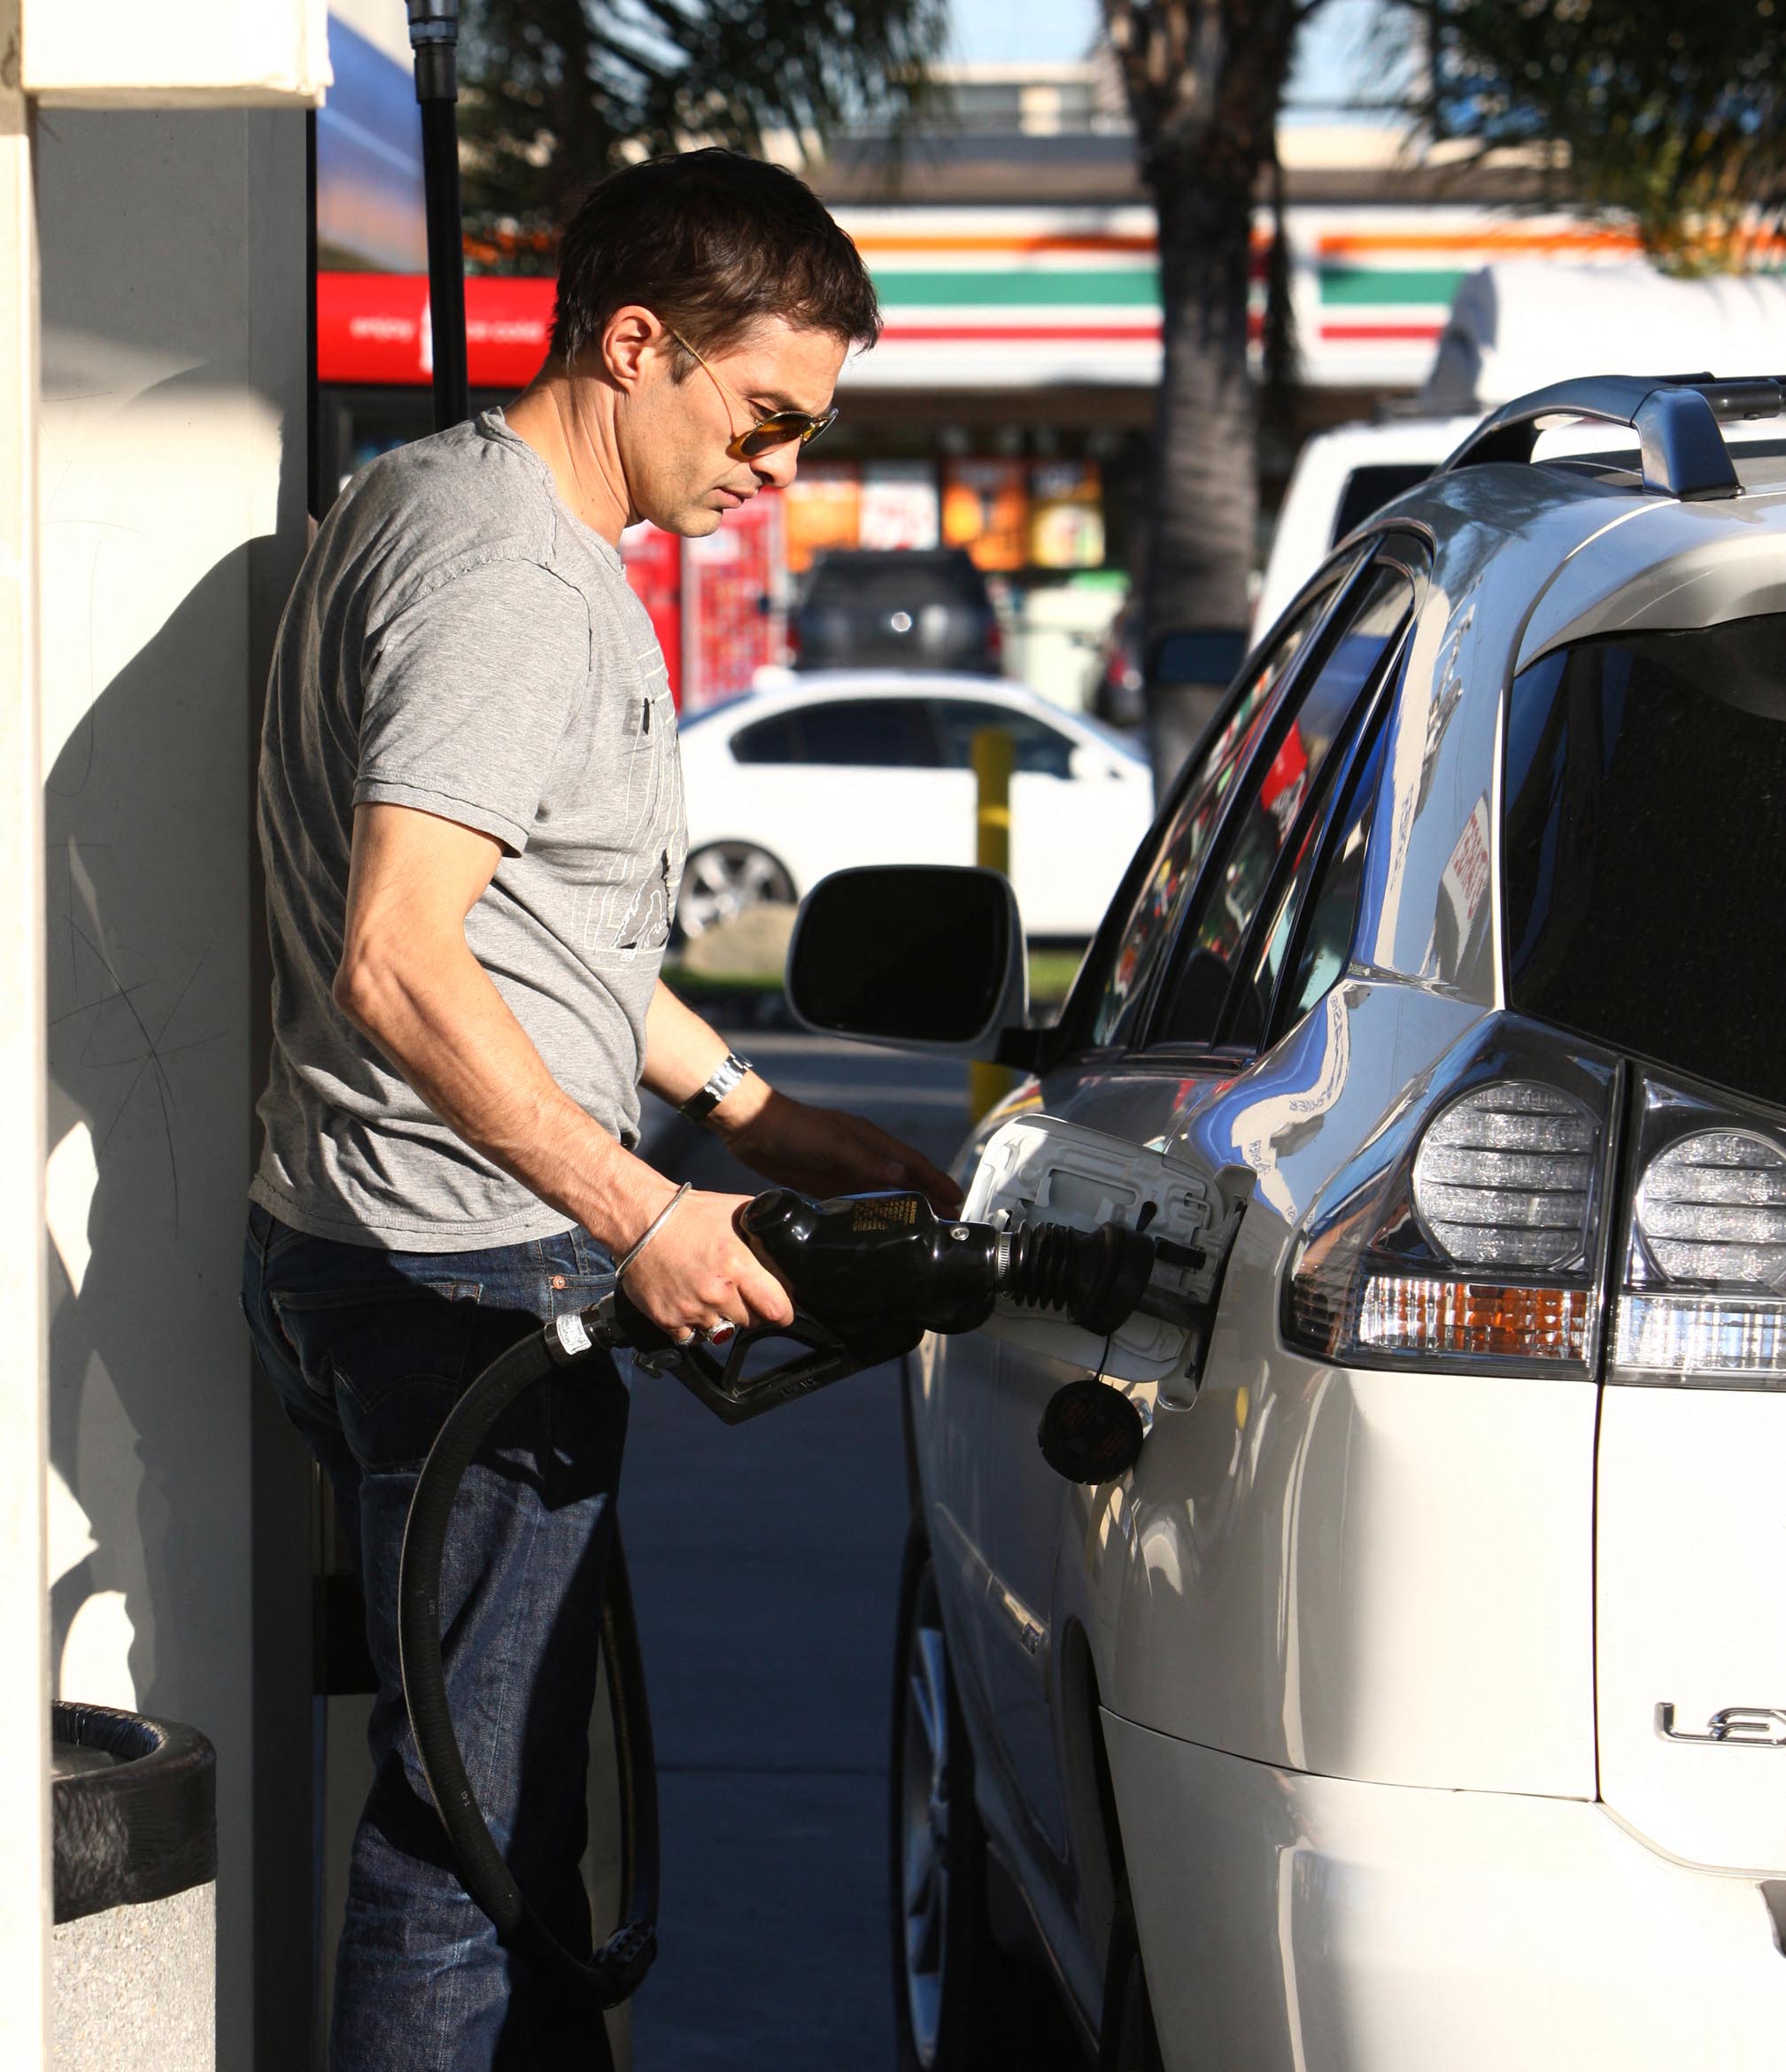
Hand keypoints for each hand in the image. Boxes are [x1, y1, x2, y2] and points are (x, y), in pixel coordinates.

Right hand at [618, 1188, 795, 1338]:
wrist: (639, 1220)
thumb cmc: (688, 1213)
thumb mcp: (738, 1211)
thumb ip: (766, 1233)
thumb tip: (790, 1248)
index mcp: (738, 1265)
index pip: (777, 1309)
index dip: (783, 1311)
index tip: (781, 1309)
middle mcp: (716, 1293)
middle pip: (751, 1322)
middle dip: (750, 1309)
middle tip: (739, 1291)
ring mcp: (691, 1310)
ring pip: (721, 1332)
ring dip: (721, 1318)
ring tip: (710, 1293)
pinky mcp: (667, 1320)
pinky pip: (691, 1339)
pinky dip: (694, 1327)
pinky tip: (691, 1304)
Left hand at [723, 1091, 963, 1215]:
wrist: (752, 1129)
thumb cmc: (792, 1127)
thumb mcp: (832, 1142)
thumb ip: (865, 1159)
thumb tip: (901, 1173)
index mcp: (871, 1141)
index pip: (914, 1163)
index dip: (937, 1181)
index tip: (958, 1199)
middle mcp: (864, 1156)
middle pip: (905, 1180)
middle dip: (929, 1198)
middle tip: (950, 1221)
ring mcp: (847, 1171)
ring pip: (885, 1193)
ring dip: (905, 1209)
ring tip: (924, 1230)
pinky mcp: (828, 1185)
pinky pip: (859, 1202)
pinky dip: (874, 1215)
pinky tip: (880, 1230)